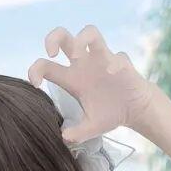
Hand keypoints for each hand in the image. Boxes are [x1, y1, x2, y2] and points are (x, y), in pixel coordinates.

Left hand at [27, 25, 156, 141]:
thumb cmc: (111, 113)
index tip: (35, 83)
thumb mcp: (92, 127)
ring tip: (79, 53)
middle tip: (51, 52)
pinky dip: (113, 62)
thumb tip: (64, 138)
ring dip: (82, 39)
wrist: (136, 111)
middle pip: (64, 36)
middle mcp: (84, 64)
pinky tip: (112, 73)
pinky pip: (117, 57)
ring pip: (90, 32)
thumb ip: (78, 133)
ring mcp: (102, 60)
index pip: (47, 66)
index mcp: (72, 78)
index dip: (36, 70)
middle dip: (54, 38)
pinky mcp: (121, 63)